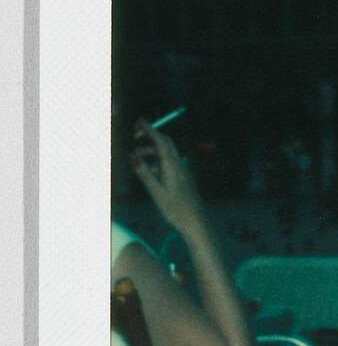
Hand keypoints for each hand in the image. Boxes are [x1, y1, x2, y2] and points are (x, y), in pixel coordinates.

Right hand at [129, 120, 207, 236]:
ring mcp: (183, 173)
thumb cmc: (177, 211)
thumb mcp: (157, 193)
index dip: (150, 130)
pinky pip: (170, 164)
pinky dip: (158, 161)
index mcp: (172, 168)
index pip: (161, 142)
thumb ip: (145, 175)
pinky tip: (150, 172)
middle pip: (166, 144)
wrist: (196, 224)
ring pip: (167, 155)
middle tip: (136, 134)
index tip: (139, 121)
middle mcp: (180, 167)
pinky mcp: (184, 180)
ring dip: (152, 151)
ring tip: (137, 157)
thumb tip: (133, 157)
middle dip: (151, 136)